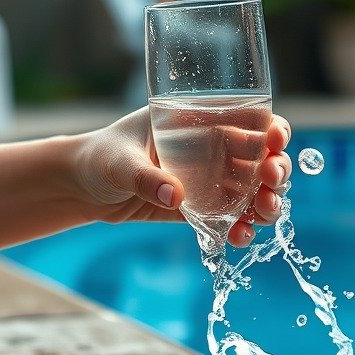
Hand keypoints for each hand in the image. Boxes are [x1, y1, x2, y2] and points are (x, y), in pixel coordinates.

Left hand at [72, 107, 291, 245]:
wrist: (78, 188)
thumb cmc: (98, 157)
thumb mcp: (119, 162)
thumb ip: (145, 177)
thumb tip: (175, 196)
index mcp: (196, 120)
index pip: (246, 117)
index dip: (271, 127)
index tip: (276, 139)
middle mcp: (209, 148)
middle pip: (260, 157)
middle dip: (275, 170)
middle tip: (271, 184)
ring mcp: (206, 180)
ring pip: (251, 190)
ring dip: (265, 202)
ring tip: (264, 215)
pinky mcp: (196, 208)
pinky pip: (227, 218)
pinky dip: (240, 228)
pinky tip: (241, 237)